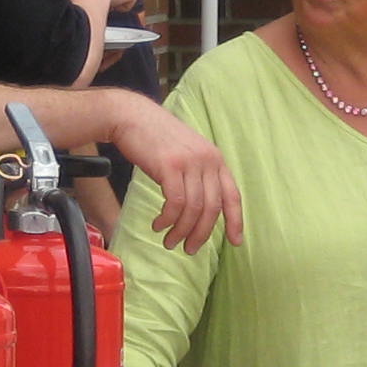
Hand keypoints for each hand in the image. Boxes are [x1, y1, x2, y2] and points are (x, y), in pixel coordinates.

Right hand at [111, 98, 242, 252]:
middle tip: (189, 249)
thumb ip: (198, 176)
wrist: (131, 117)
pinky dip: (168, 219)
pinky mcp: (170, 166)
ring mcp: (190, 162)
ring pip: (193, 208)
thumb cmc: (156, 140)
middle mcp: (207, 160)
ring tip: (170, 242)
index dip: (235, 221)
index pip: (232, 195)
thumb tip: (201, 211)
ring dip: (181, 230)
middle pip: (212, 208)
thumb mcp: (186, 154)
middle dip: (201, 234)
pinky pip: (175, 202)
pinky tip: (158, 225)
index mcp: (215, 159)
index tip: (235, 242)